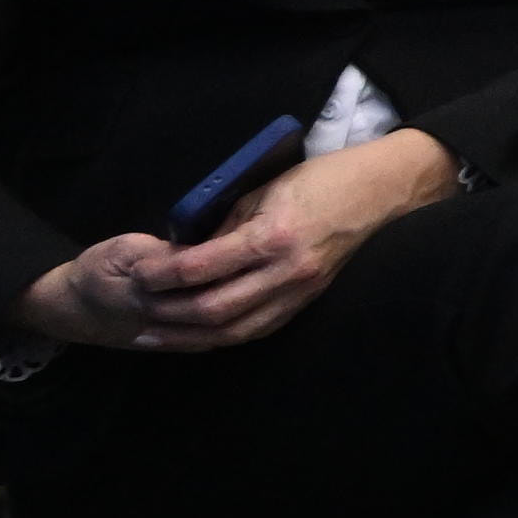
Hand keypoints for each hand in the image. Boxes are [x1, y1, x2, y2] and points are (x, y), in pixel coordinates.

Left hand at [27, 131, 454, 352]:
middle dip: (167, 313)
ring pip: (234, 331)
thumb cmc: (320, 179)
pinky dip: (221, 336)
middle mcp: (286, 271)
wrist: (381, 192)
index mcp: (272, 236)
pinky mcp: (307, 300)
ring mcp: (300, 291)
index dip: (162, 275)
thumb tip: (182, 252)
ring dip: (188, 337)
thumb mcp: (262, 191)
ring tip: (153, 336)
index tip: (137, 273)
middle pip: (213, 309)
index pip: (202, 267)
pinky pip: (257, 329)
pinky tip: (195, 336)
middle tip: (135, 309)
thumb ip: (223, 225)